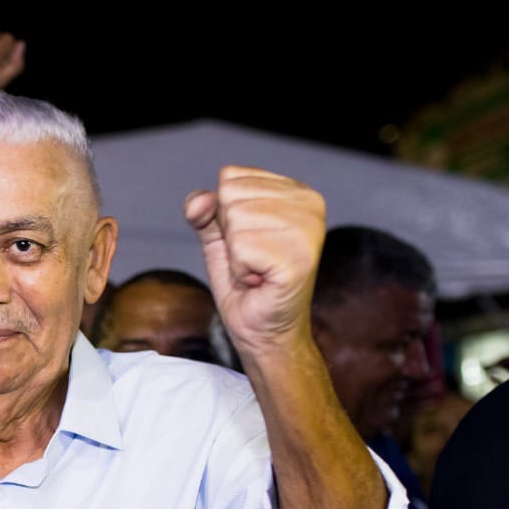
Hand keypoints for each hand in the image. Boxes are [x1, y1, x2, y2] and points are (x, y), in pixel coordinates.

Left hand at [183, 166, 324, 358]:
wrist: (262, 331)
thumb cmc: (245, 284)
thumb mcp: (219, 239)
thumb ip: (205, 212)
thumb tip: (199, 200)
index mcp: (296, 191)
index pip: (230, 177)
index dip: (224, 217)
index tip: (247, 243)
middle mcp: (310, 203)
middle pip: (230, 198)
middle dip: (229, 237)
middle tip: (252, 261)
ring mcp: (308, 229)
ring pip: (235, 222)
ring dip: (235, 256)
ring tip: (257, 271)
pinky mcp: (300, 257)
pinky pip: (241, 249)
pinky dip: (240, 271)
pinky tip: (261, 281)